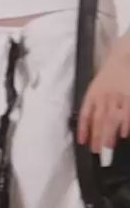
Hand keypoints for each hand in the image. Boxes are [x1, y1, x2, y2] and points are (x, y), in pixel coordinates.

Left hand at [78, 37, 129, 153]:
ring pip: (112, 118)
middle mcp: (104, 96)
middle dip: (96, 136)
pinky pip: (127, 113)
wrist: (123, 56)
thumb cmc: (109, 75)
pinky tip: (123, 135)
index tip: (82, 142)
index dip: (83, 129)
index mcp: (93, 94)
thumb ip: (93, 104)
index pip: (85, 114)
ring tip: (107, 147)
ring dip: (109, 134)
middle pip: (99, 119)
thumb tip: (89, 126)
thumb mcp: (96, 87)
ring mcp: (118, 96)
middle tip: (96, 151)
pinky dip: (125, 124)